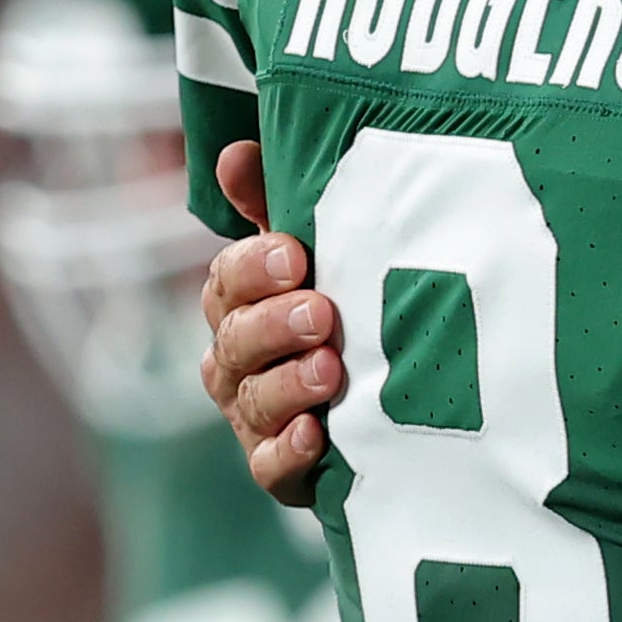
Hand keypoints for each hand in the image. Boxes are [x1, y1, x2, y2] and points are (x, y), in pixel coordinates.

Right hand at [200, 141, 340, 505]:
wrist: (394, 403)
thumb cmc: (345, 308)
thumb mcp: (319, 253)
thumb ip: (274, 207)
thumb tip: (234, 152)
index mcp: (240, 305)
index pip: (227, 282)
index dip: (253, 268)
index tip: (295, 254)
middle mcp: (238, 361)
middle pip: (235, 342)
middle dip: (273, 325)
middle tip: (320, 311)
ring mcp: (257, 418)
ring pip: (252, 401)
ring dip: (287, 384)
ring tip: (329, 369)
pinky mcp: (283, 469)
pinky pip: (271, 466)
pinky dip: (289, 452)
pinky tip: (316, 436)